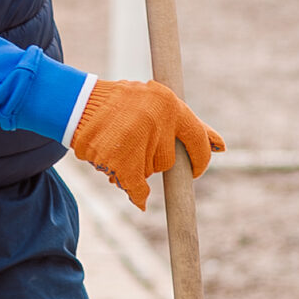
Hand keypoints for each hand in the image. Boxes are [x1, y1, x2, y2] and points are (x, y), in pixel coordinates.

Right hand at [70, 77, 223, 210]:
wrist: (78, 102)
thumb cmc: (121, 102)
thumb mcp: (157, 101)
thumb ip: (187, 124)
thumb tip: (221, 147)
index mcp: (169, 104)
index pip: (197, 138)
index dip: (200, 159)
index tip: (195, 170)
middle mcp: (157, 120)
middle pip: (166, 160)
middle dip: (151, 159)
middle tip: (132, 143)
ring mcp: (138, 140)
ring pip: (147, 171)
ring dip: (134, 167)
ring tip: (115, 146)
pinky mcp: (122, 159)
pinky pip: (137, 188)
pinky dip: (137, 194)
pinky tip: (137, 197)